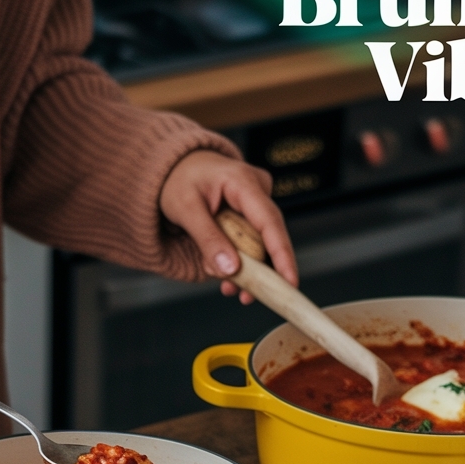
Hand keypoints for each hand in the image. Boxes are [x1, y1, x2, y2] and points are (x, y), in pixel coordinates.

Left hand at [159, 150, 296, 303]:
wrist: (175, 167)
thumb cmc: (178, 180)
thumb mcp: (185, 208)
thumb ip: (207, 238)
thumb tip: (231, 269)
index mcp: (242, 182)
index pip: (270, 221)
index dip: (282, 254)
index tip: (290, 281)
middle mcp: (257, 190)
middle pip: (268, 237)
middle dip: (259, 270)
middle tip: (247, 296)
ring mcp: (256, 203)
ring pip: (260, 244)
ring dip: (246, 269)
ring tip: (229, 288)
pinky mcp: (250, 215)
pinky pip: (251, 242)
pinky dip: (240, 260)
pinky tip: (227, 276)